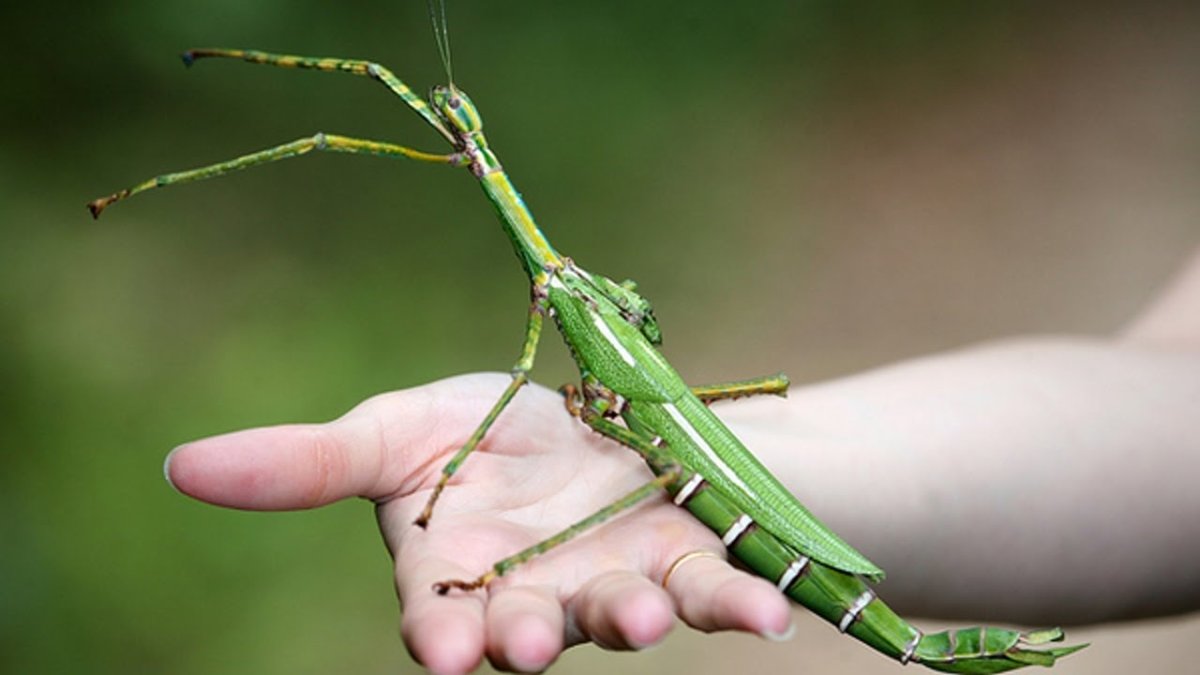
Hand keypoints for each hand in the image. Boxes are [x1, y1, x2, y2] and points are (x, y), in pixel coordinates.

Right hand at [166, 373, 792, 673]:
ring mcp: (608, 588)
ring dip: (629, 621)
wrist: (581, 417)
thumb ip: (304, 465)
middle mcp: (531, 600)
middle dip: (526, 638)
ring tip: (643, 619)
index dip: (443, 636)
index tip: (448, 650)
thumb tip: (178, 467)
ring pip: (616, 618)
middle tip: (523, 644)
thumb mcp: (393, 433)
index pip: (439, 620)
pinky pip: (710, 591)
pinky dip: (738, 604)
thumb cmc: (479, 434)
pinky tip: (771, 613)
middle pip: (526, 632)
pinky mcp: (680, 564)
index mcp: (456, 577)